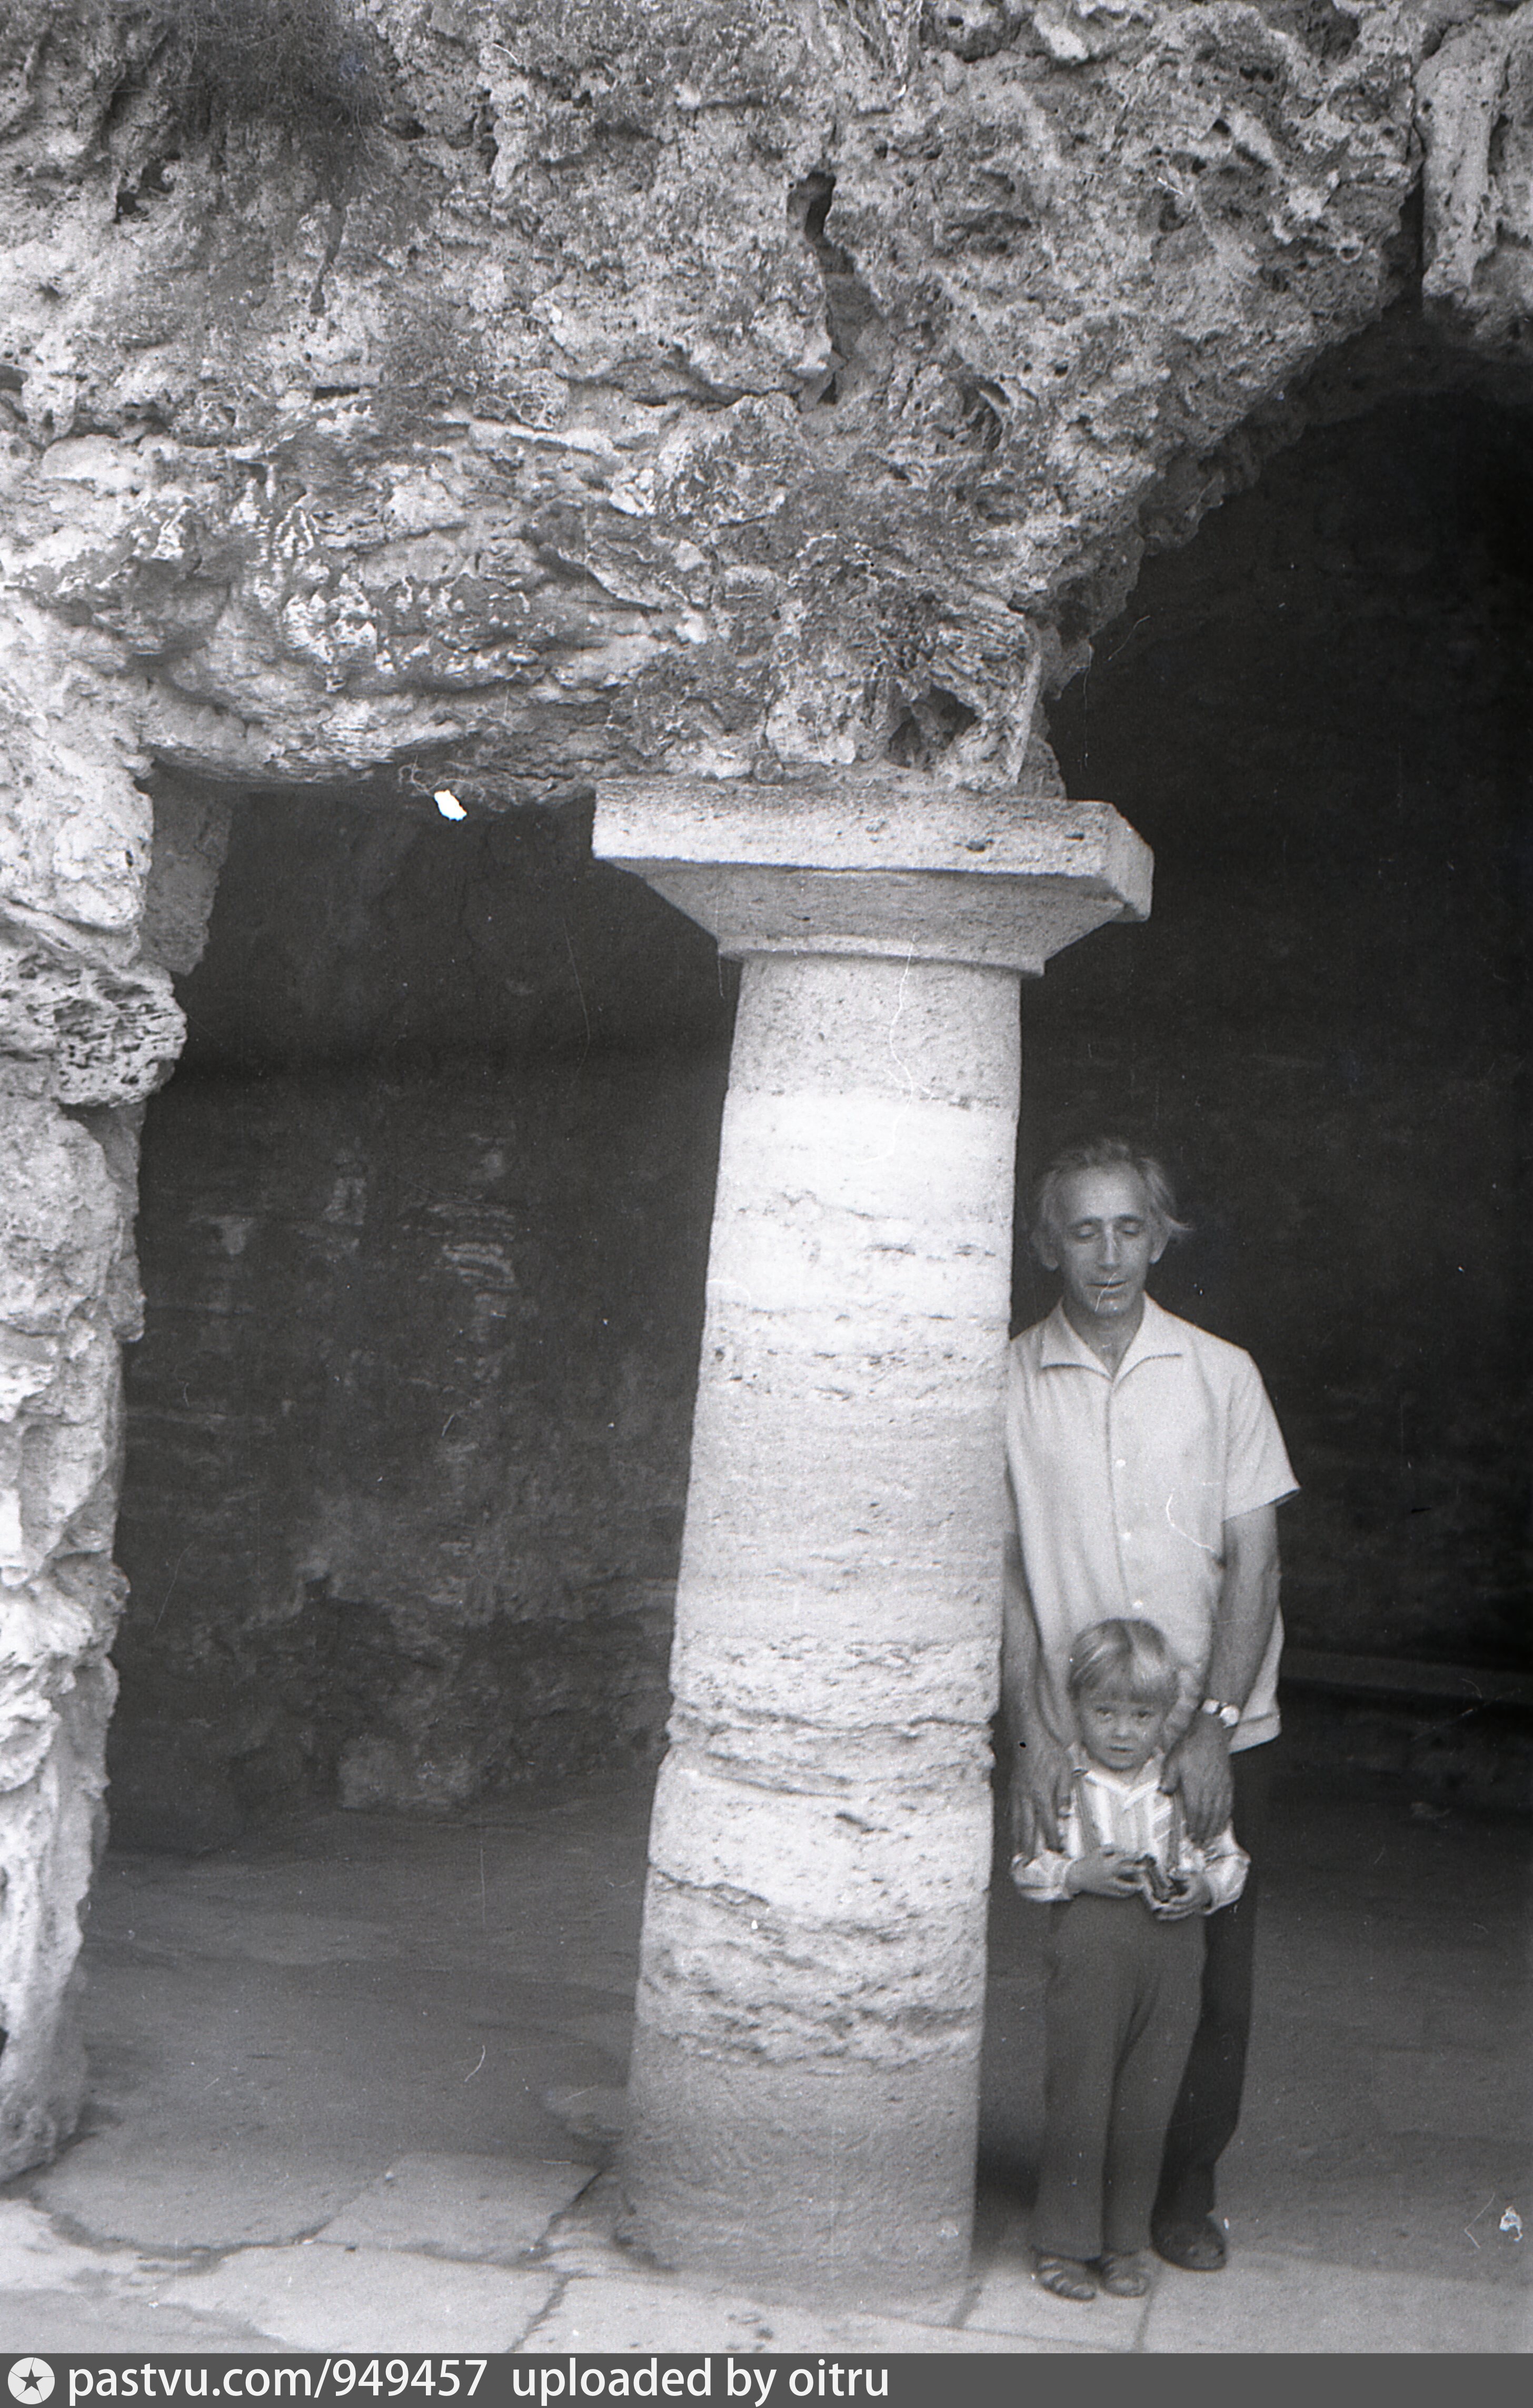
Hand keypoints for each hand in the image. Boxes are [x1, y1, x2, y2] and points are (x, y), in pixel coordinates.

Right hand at [1010, 1722, 1072, 1856]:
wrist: (1028, 1736)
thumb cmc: (1049, 1752)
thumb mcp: (1064, 1771)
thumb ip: (1065, 1794)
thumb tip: (1065, 1815)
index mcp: (1042, 1795)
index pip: (1048, 1823)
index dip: (1052, 1839)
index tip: (1056, 1852)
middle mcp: (1027, 1798)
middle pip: (1028, 1828)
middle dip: (1029, 1848)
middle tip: (1028, 1864)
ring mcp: (1017, 1794)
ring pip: (1017, 1822)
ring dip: (1018, 1840)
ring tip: (1018, 1854)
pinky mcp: (1013, 1789)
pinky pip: (1012, 1811)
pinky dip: (1012, 1825)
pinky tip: (1013, 1830)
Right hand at [1066, 1847, 1141, 1899]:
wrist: (1077, 1876)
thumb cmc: (1089, 1861)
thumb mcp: (1099, 1851)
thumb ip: (1112, 1848)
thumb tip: (1125, 1850)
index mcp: (1107, 1861)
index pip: (1124, 1856)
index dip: (1133, 1855)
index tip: (1139, 1855)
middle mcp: (1109, 1872)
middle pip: (1127, 1870)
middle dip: (1137, 1868)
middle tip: (1144, 1868)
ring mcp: (1108, 1883)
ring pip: (1124, 1886)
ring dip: (1134, 1886)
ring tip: (1141, 1886)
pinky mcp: (1106, 1891)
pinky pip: (1118, 1894)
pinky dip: (1126, 1894)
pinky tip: (1131, 1892)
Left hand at [1148, 1870, 1211, 1919]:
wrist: (1208, 1889)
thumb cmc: (1196, 1880)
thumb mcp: (1190, 1875)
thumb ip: (1180, 1875)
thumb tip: (1170, 1874)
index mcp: (1195, 1893)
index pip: (1187, 1899)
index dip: (1179, 1901)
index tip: (1171, 1900)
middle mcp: (1194, 1903)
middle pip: (1183, 1909)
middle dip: (1172, 1910)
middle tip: (1162, 1909)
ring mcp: (1192, 1908)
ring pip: (1181, 1914)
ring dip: (1170, 1916)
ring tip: (1159, 1916)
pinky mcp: (1189, 1911)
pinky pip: (1180, 1915)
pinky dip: (1172, 1917)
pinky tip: (1162, 1917)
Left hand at [1163, 1711, 1232, 1846]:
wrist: (1210, 1733)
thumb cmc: (1189, 1746)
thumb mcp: (1173, 1759)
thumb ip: (1168, 1777)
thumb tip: (1164, 1792)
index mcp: (1194, 1785)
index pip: (1194, 1812)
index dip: (1193, 1826)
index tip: (1190, 1837)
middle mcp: (1209, 1789)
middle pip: (1207, 1816)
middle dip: (1203, 1831)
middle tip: (1200, 1843)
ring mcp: (1220, 1786)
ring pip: (1219, 1812)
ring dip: (1214, 1827)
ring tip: (1210, 1838)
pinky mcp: (1228, 1783)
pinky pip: (1228, 1804)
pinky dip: (1225, 1816)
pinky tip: (1223, 1822)